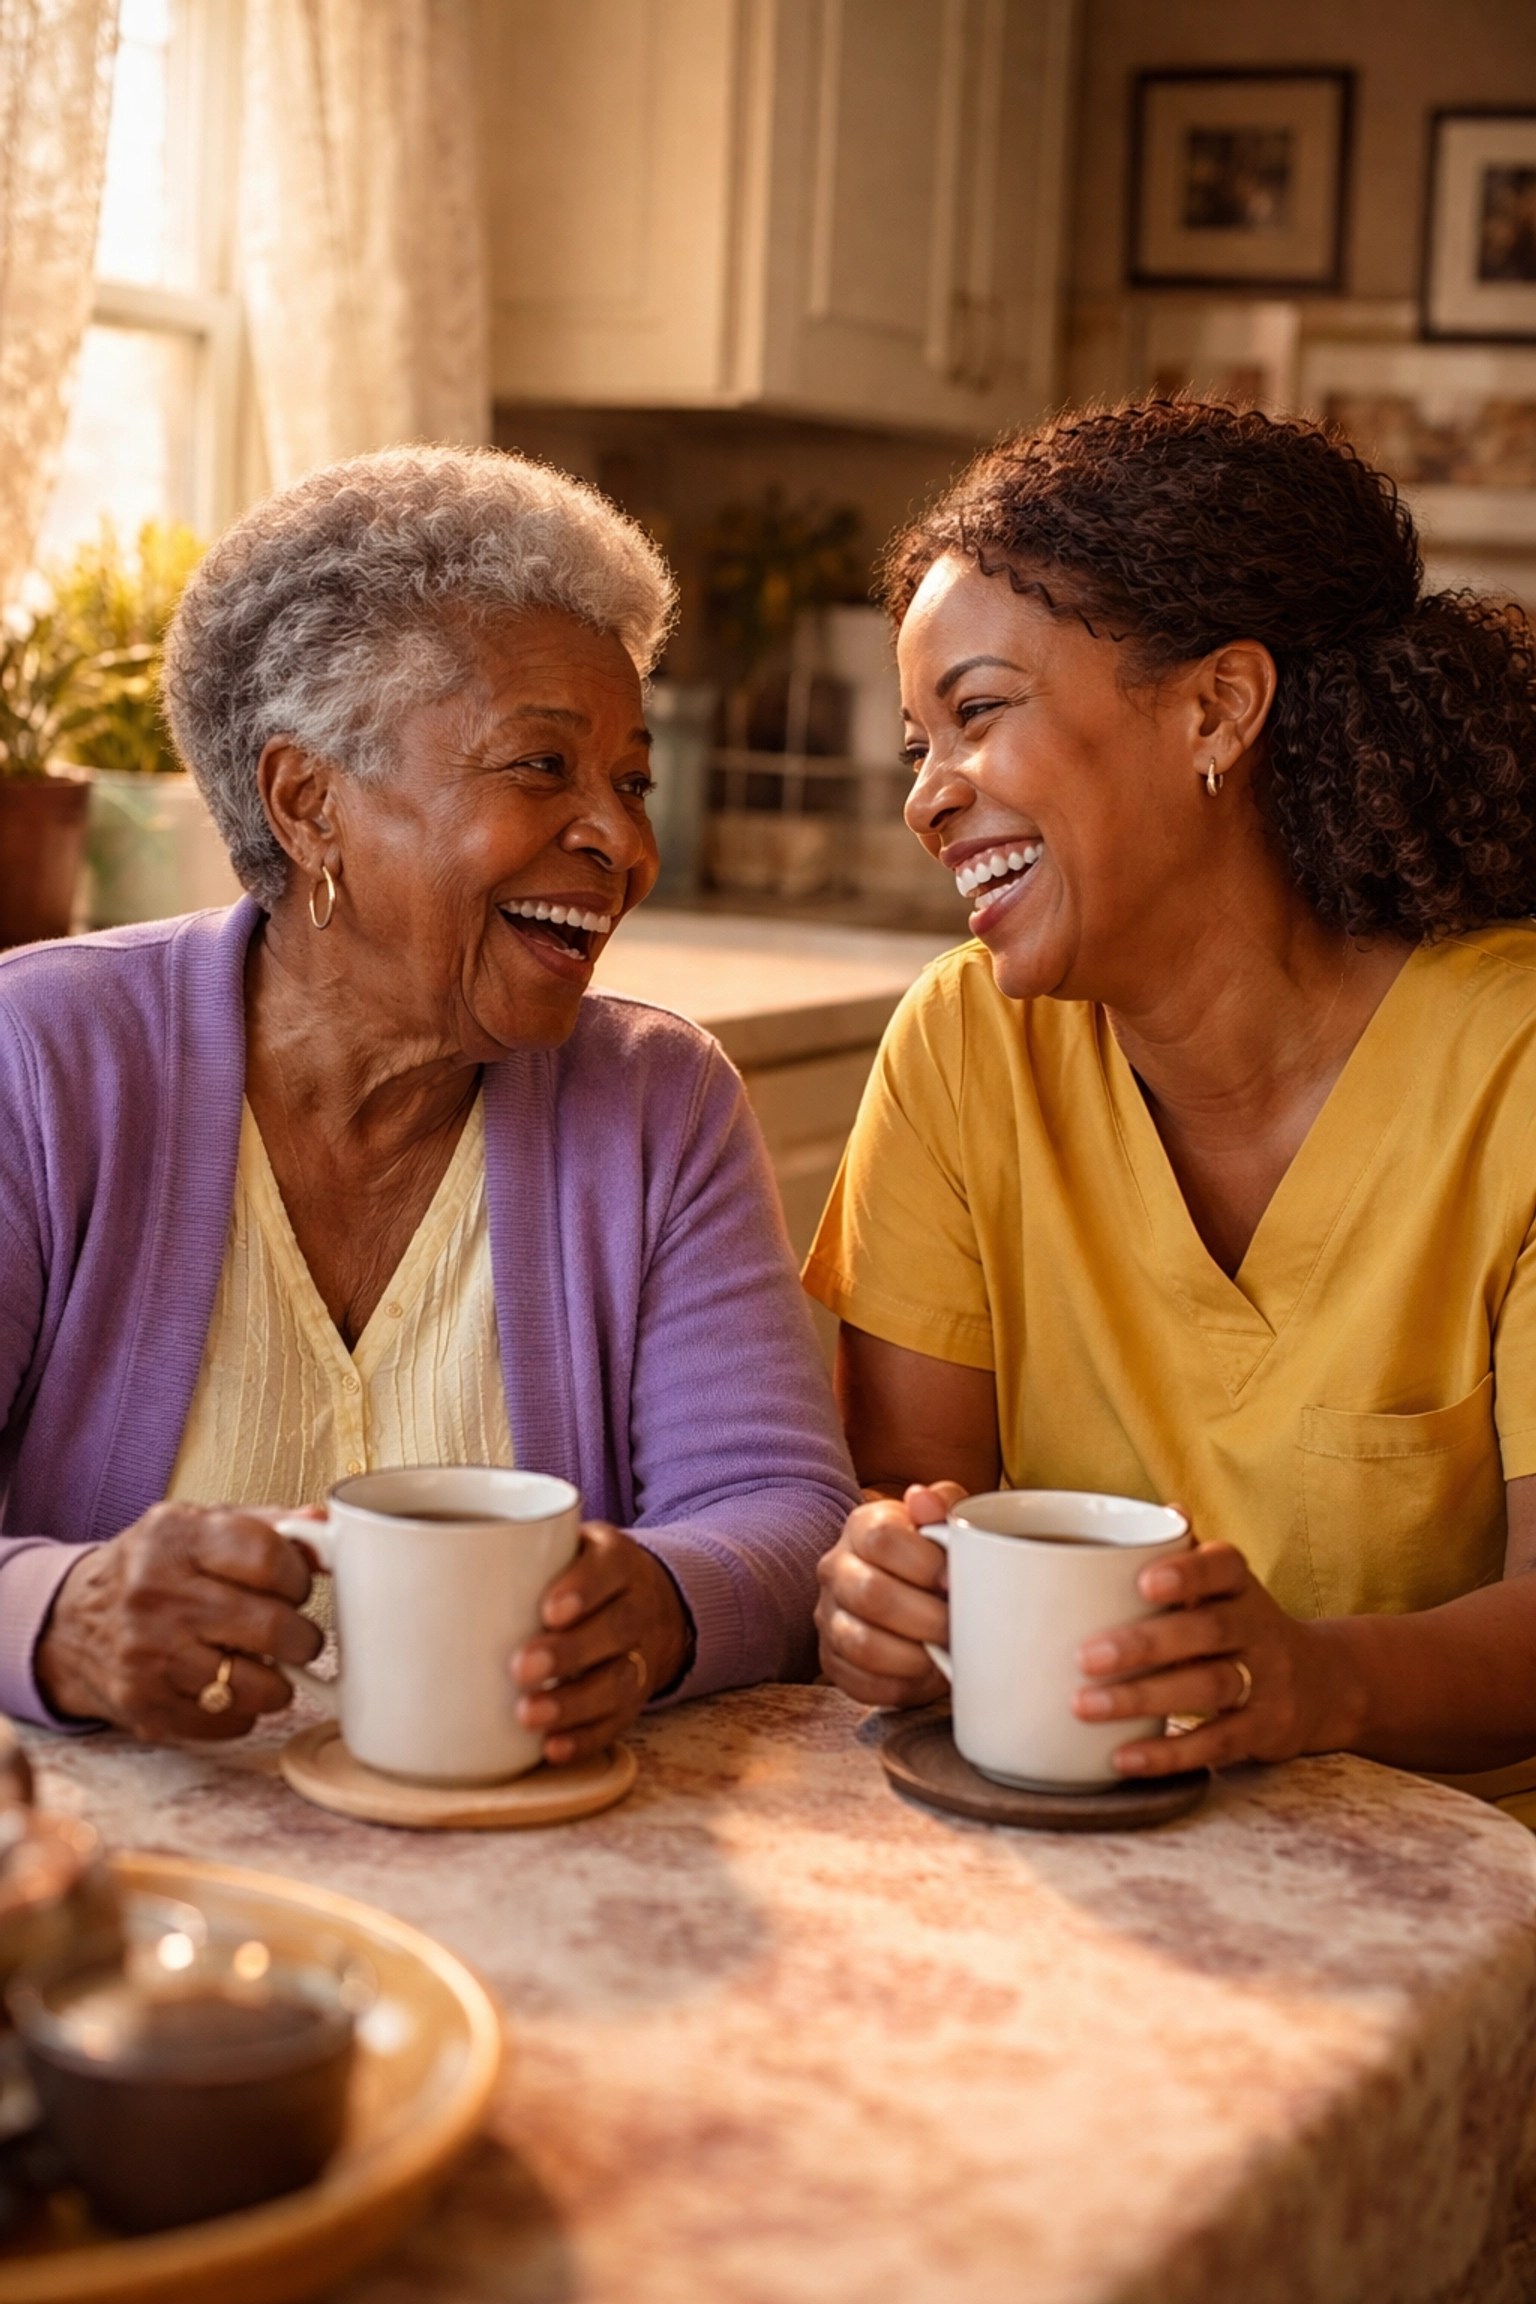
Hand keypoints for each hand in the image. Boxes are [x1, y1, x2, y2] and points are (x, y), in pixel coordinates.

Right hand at [35, 1504, 321, 1742]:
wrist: (71, 1623)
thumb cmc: (153, 1569)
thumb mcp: (200, 1527)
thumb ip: (268, 1525)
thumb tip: (326, 1528)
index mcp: (175, 1537)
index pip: (269, 1558)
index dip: (299, 1578)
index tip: (296, 1588)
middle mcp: (156, 1594)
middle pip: (271, 1627)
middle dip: (301, 1638)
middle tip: (298, 1637)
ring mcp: (146, 1655)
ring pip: (254, 1686)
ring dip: (277, 1682)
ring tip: (269, 1666)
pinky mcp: (144, 1705)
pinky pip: (226, 1722)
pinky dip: (242, 1712)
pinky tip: (230, 1689)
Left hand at [510, 1522, 689, 1765]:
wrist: (643, 1602)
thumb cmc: (572, 1571)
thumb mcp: (557, 1543)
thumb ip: (502, 1548)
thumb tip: (393, 1568)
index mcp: (614, 1561)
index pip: (608, 1569)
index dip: (583, 1588)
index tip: (547, 1609)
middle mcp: (635, 1607)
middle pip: (616, 1628)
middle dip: (570, 1651)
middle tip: (520, 1668)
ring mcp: (639, 1656)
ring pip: (620, 1680)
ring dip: (574, 1703)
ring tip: (528, 1716)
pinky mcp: (632, 1699)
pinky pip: (617, 1722)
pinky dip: (585, 1738)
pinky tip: (550, 1748)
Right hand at [815, 1482, 963, 1707]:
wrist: (915, 1595)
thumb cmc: (935, 1558)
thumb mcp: (947, 1524)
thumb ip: (945, 1504)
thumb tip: (924, 1498)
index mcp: (862, 1527)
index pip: (880, 1538)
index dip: (923, 1562)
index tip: (953, 1580)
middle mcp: (836, 1569)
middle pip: (871, 1595)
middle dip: (926, 1617)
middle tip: (956, 1625)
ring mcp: (829, 1617)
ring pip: (862, 1644)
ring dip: (913, 1656)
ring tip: (942, 1653)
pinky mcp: (833, 1660)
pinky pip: (860, 1682)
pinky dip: (900, 1685)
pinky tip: (923, 1673)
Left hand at [1073, 1537, 1354, 1775]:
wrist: (1326, 1684)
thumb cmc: (1243, 1626)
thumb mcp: (1226, 1588)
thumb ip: (1190, 1555)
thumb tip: (1169, 1508)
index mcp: (1241, 1587)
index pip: (1224, 1568)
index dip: (1189, 1573)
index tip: (1144, 1580)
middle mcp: (1259, 1629)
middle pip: (1208, 1631)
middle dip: (1145, 1643)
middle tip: (1084, 1655)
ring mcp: (1267, 1682)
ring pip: (1210, 1687)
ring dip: (1144, 1698)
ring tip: (1084, 1706)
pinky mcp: (1265, 1731)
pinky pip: (1219, 1742)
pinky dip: (1169, 1753)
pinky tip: (1122, 1756)